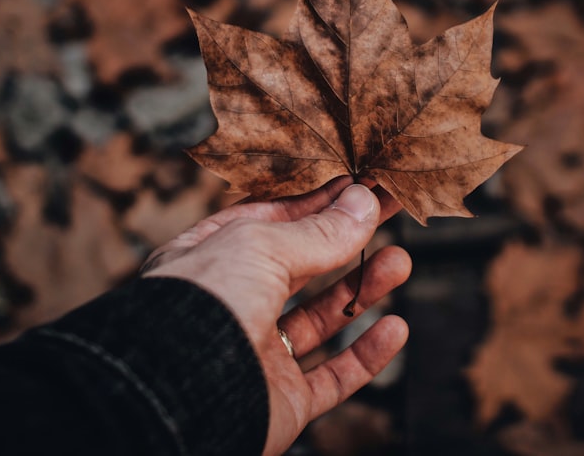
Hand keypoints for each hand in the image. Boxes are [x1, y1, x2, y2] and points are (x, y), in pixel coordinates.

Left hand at [141, 176, 410, 455]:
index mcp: (207, 260)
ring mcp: (256, 354)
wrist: (182, 400)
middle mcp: (230, 305)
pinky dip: (367, 354)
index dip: (316, 201)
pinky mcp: (280, 399)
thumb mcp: (259, 246)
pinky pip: (332, 377)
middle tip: (390, 209)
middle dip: (346, 237)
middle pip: (299, 264)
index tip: (359, 182)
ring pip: (320, 318)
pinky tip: (395, 328)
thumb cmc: (202, 307)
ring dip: (363, 290)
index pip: (267, 221)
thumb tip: (363, 202)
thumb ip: (317, 231)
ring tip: (401, 260)